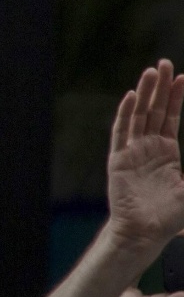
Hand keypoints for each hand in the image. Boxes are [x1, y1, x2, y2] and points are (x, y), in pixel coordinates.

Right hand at [103, 61, 183, 252]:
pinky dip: (126, 113)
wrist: (146, 233)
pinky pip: (122, 132)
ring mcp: (133, 151)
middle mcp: (149, 147)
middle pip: (155, 110)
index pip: (172, 117)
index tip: (182, 77)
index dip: (177, 97)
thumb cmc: (172, 216)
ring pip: (139, 115)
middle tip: (164, 63)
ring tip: (151, 71)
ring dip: (145, 92)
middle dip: (160, 86)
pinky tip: (132, 97)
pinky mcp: (119, 159)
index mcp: (167, 152)